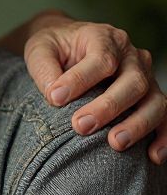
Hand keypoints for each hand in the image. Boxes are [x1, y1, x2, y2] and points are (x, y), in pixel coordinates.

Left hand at [20, 16, 166, 162]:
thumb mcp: (40, 50)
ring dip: (138, 124)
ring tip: (115, 143)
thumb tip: (53, 94)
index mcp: (104, 38)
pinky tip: (153, 156)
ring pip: (155, 101)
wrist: (66, 45)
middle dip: (108, 107)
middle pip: (133, 82)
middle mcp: (131, 56)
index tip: (56, 99)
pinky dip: (163, 137)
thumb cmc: (53, 48)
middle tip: (80, 126)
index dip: (80, 80)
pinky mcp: (149, 97)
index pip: (101, 59)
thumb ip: (44, 68)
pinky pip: (165, 117)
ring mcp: (145, 76)